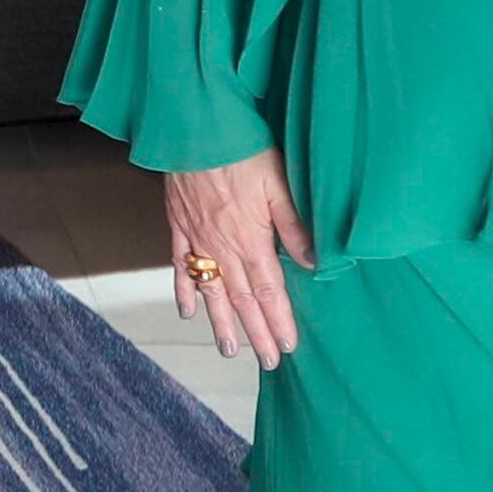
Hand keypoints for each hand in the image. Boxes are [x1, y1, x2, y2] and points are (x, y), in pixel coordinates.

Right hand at [159, 152, 311, 367]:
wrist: (194, 129)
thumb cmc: (240, 149)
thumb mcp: (278, 184)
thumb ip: (294, 227)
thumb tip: (313, 264)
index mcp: (250, 239)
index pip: (268, 291)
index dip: (279, 320)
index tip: (288, 347)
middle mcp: (222, 247)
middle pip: (241, 299)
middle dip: (256, 333)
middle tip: (268, 362)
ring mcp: (198, 239)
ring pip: (211, 291)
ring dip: (222, 323)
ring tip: (230, 350)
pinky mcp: (179, 225)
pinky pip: (181, 265)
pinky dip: (185, 290)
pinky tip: (189, 311)